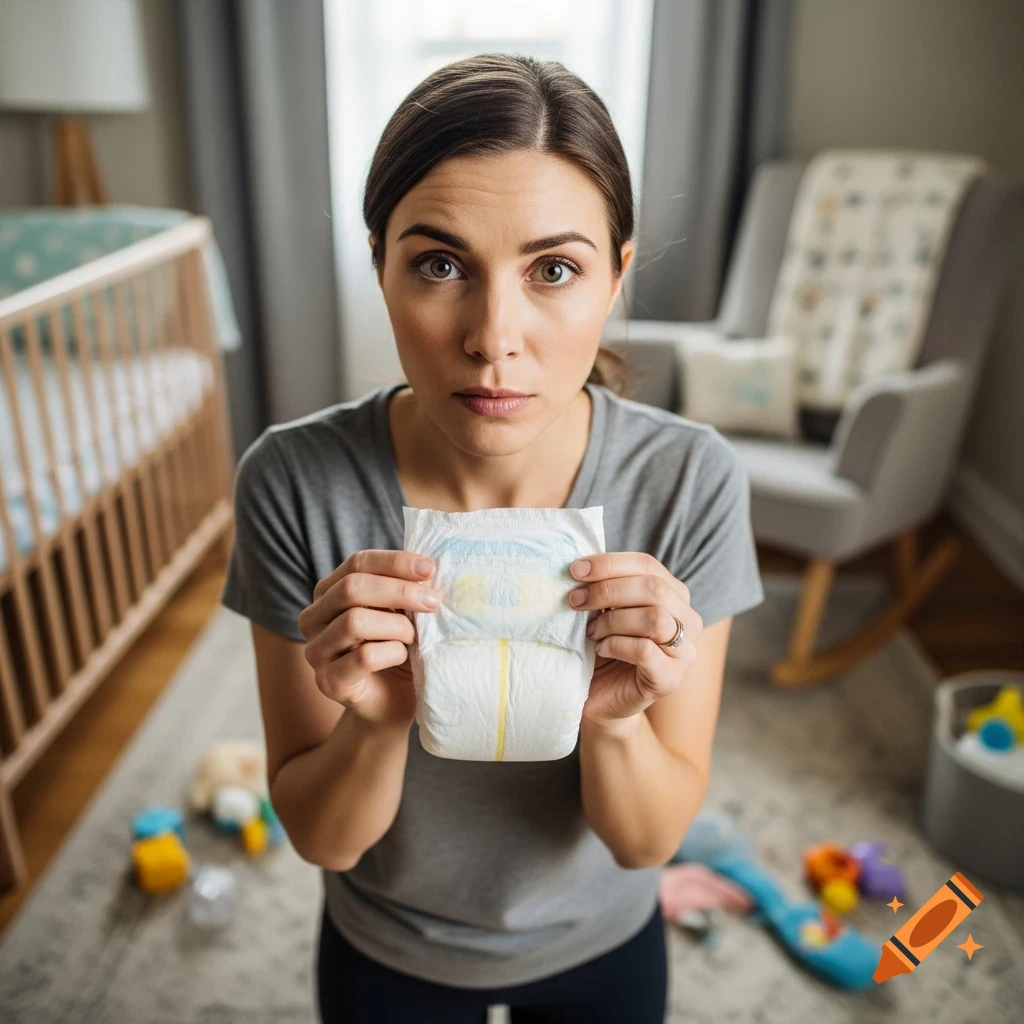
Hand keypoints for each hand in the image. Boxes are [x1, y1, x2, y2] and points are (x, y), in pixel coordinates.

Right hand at [297, 550, 439, 726]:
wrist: (395, 701)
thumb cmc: (399, 648)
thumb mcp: (401, 611)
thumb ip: (403, 588)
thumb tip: (426, 569)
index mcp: (328, 592)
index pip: (357, 563)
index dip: (394, 562)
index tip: (429, 569)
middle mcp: (313, 618)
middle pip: (351, 589)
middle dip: (399, 591)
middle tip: (432, 602)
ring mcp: (316, 652)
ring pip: (354, 622)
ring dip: (397, 626)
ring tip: (415, 636)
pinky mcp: (329, 682)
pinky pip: (363, 657)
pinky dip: (393, 652)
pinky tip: (403, 656)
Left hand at [569, 552, 701, 728]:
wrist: (601, 697)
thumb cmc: (603, 646)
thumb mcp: (604, 609)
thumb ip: (605, 584)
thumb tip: (582, 565)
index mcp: (674, 594)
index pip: (648, 565)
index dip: (610, 563)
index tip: (575, 569)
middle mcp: (688, 620)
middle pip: (654, 589)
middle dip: (608, 590)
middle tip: (575, 601)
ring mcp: (684, 652)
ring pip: (655, 619)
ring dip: (612, 621)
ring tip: (591, 632)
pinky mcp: (670, 679)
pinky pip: (645, 650)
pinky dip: (615, 644)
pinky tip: (599, 649)